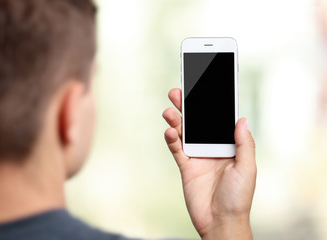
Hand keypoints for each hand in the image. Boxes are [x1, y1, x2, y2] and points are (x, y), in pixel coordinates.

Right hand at [163, 88, 256, 239]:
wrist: (220, 221)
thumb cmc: (239, 197)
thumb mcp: (247, 168)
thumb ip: (244, 143)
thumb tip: (242, 119)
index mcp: (228, 146)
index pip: (218, 121)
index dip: (211, 105)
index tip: (203, 88)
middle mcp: (212, 148)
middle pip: (198, 123)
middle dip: (188, 107)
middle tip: (178, 93)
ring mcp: (197, 156)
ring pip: (184, 133)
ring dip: (176, 120)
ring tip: (169, 110)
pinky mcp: (185, 166)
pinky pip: (176, 149)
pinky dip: (172, 139)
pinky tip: (170, 131)